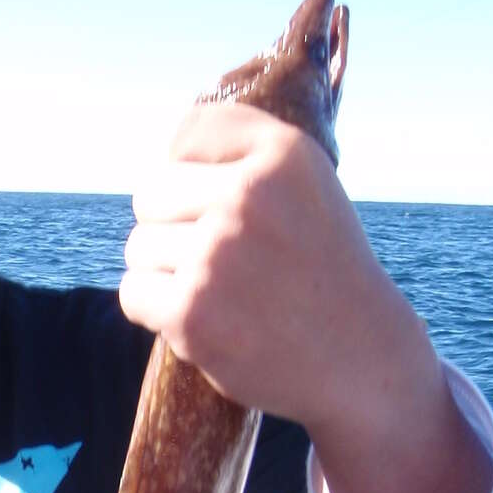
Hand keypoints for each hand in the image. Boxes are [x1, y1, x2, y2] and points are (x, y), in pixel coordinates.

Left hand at [120, 100, 492, 492]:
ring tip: (217, 293)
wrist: (358, 359)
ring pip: (139, 246)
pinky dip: (155, 310)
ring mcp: (217, 256)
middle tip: (216, 259)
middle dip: (172, 226)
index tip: (221, 204)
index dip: (193, 171)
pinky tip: (199, 319)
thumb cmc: (321, 270)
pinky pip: (133, 293)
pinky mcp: (192, 313)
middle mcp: (249, 197)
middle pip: (151, 192)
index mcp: (282, 155)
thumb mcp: (306, 188)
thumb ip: (245, 154)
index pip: (190, 133)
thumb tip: (165, 151)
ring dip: (165, 272)